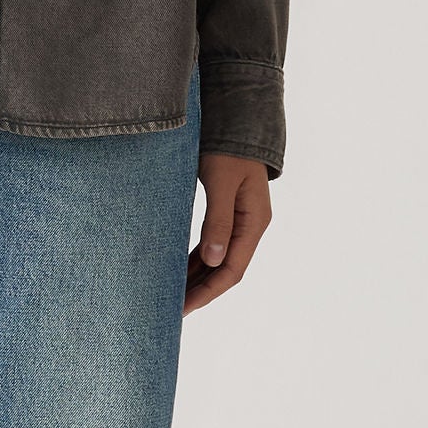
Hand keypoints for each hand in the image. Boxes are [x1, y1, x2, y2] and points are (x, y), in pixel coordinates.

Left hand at [184, 151, 271, 314]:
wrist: (237, 119)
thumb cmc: (228, 148)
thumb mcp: (220, 182)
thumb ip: (217, 220)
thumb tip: (211, 261)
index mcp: (254, 222)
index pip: (232, 269)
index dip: (209, 291)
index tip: (185, 306)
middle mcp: (250, 225)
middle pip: (226, 268)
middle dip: (201, 290)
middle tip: (173, 308)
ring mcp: (241, 219)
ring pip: (219, 258)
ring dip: (198, 276)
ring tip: (173, 294)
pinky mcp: (229, 211)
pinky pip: (213, 242)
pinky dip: (197, 258)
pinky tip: (180, 268)